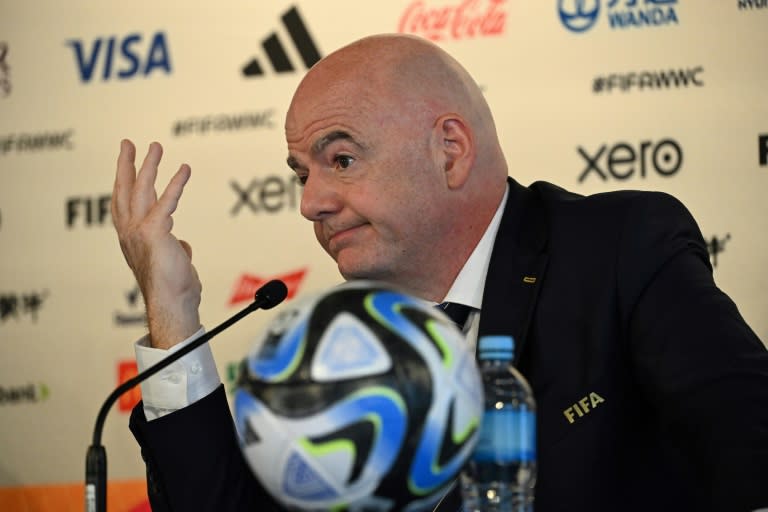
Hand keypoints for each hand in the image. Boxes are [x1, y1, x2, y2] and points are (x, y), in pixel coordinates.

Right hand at [112, 140, 201, 348]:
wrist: (172, 304)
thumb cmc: (173, 289)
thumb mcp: (173, 264)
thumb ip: (174, 249)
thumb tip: (182, 245)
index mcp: (131, 239)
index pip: (123, 205)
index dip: (124, 183)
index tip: (126, 166)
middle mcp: (130, 233)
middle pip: (124, 191)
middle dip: (126, 165)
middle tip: (128, 143)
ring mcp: (139, 232)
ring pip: (141, 190)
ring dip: (149, 166)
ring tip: (155, 146)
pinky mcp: (155, 232)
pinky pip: (167, 202)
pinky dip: (177, 183)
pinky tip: (184, 169)